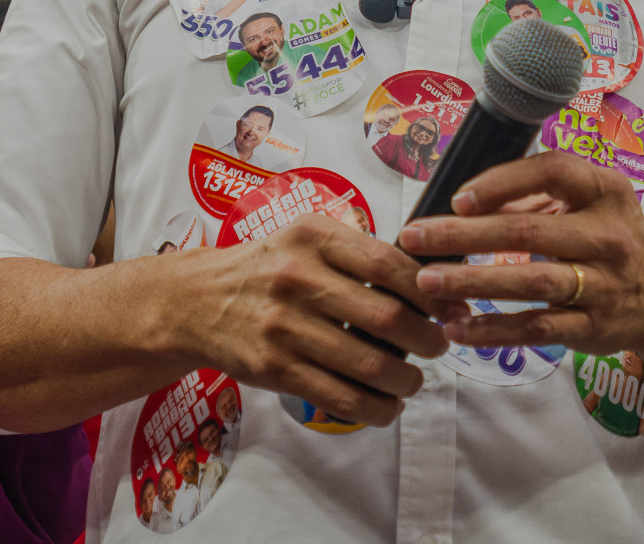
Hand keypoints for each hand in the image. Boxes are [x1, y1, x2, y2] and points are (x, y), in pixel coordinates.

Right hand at [164, 213, 451, 426]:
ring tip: (413, 379)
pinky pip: (338, 397)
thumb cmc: (266, 268)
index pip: (388, 263)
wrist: (195, 302)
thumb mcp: (306, 236)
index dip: (429, 290)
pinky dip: (374, 408)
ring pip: (368, 364)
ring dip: (406, 379)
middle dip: (427, 338)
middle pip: (386, 316)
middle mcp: (297, 278)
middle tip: (438, 346)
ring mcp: (284, 327)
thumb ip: (359, 250)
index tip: (448, 307)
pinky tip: (387, 404)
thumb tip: (429, 281)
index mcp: (313, 237)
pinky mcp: (275, 369)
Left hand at [400, 152, 643, 355]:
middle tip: (414, 237)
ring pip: (529, 282)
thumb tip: (465, 197)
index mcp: (606, 191)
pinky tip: (458, 329)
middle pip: (527, 231)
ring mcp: (603, 284)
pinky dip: (494, 330)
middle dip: (463, 235)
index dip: (502, 181)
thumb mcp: (596, 203)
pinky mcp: (593, 327)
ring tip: (426, 282)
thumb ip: (542, 193)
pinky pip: (537, 328)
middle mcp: (608, 235)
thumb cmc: (613, 239)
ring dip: (472, 283)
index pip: (552, 171)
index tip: (458, 197)